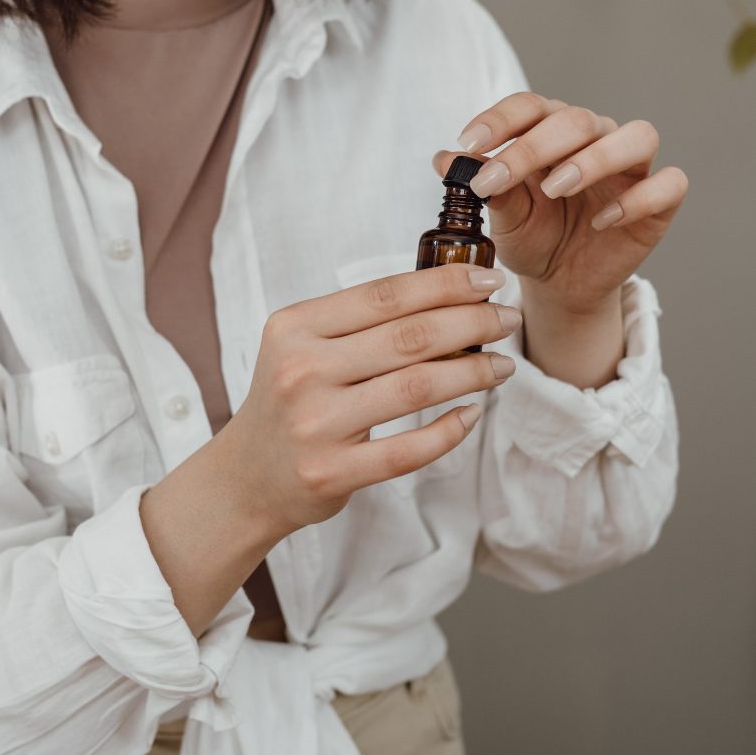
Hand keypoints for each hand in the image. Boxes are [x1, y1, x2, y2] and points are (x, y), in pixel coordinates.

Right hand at [225, 264, 521, 535]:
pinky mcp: (332, 472)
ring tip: (502, 365)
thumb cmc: (290, 400)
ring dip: (472, 372)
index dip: (445, 283)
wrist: (247, 474)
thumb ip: (358, 321)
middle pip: (408, 337)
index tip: (489, 280)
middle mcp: (301, 371)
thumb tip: (447, 294)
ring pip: (416, 388)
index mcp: (295, 327)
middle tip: (508, 319)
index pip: (384, 295)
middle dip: (472, 322)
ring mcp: (316, 425)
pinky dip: (448, 430)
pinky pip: (408, 449)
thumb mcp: (303, 345)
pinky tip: (471, 414)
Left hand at [433, 93, 688, 313]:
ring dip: (594, 159)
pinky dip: (639, 198)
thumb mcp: (502, 216)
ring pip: (637, 136)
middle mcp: (595, 139)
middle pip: (576, 120)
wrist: (559, 283)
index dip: (500, 119)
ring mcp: (631, 168)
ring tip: (555, 189)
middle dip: (533, 147)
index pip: (531, 106)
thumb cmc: (532, 236)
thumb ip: (483, 184)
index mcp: (551, 132)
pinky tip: (603, 220)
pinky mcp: (659, 202)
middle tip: (496, 180)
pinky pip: (669, 184)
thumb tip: (445, 159)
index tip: (468, 144)